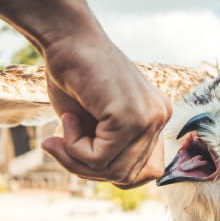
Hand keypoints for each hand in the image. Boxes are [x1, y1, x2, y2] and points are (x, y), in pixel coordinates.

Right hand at [40, 30, 171, 186]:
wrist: (66, 38)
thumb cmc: (75, 76)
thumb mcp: (95, 123)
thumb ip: (110, 150)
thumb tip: (119, 181)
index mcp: (156, 117)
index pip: (145, 172)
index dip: (109, 171)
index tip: (80, 150)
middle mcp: (161, 117)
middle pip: (126, 176)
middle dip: (86, 168)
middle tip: (58, 143)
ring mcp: (150, 117)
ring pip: (112, 171)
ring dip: (76, 158)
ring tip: (63, 128)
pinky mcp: (131, 117)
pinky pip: (98, 158)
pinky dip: (73, 147)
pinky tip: (68, 118)